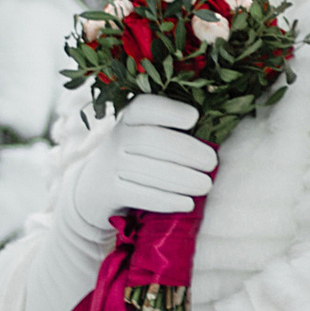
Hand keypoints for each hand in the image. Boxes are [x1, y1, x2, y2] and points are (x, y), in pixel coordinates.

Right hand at [53, 96, 215, 229]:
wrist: (96, 189)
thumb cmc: (137, 158)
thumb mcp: (146, 136)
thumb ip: (172, 130)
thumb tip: (213, 129)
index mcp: (129, 118)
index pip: (144, 107)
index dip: (169, 110)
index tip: (194, 117)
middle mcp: (116, 138)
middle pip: (149, 140)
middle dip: (184, 150)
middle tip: (211, 162)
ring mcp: (110, 166)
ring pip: (145, 169)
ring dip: (180, 178)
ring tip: (205, 185)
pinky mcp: (109, 192)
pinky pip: (138, 195)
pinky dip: (165, 200)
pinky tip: (187, 203)